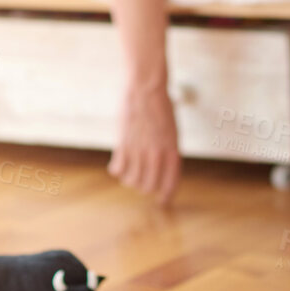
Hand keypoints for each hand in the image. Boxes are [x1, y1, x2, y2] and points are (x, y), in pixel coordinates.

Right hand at [108, 81, 180, 203]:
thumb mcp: (172, 131)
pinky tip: (117, 166)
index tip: (162, 202)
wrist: (146, 88)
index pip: (170, 182)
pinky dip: (117, 171)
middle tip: (142, 185)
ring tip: (129, 175)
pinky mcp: (123, 144)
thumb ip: (169, 151)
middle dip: (145, 189)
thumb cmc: (161, 107)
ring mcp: (139, 150)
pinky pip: (118, 168)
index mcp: (172, 150)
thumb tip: (165, 169)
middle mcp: (156, 153)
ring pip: (132, 180)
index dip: (166, 196)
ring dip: (130, 181)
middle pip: (149, 186)